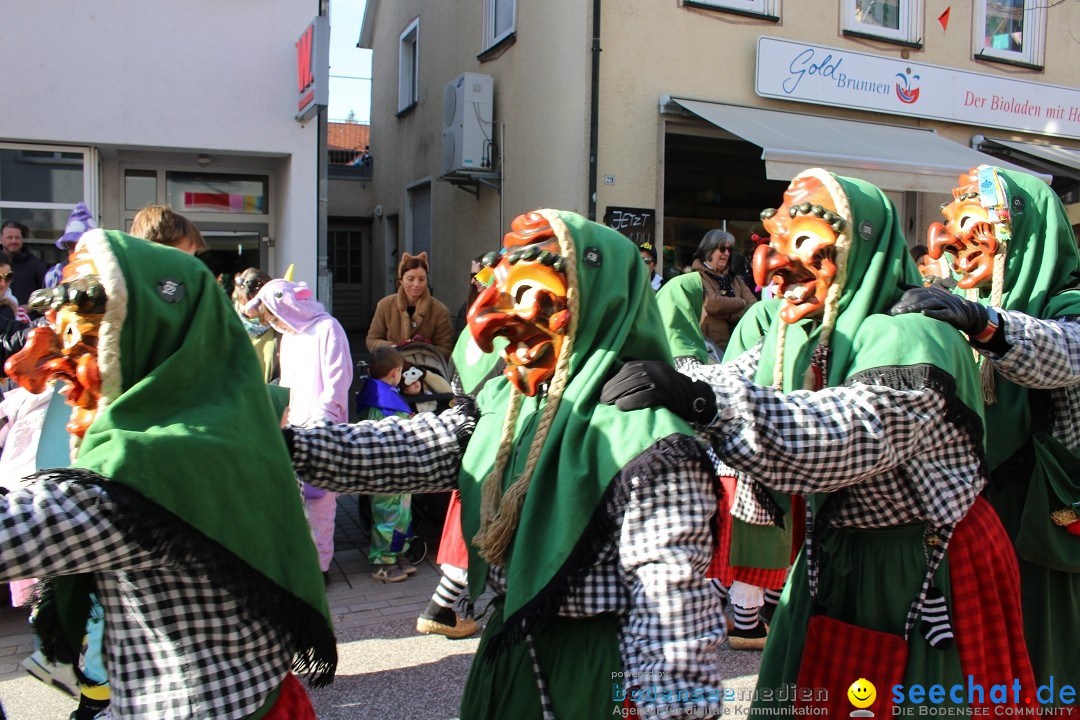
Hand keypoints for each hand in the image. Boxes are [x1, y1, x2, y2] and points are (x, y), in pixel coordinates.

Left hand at [600, 360, 716, 423]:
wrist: (698, 399)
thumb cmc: (674, 394)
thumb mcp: (658, 379)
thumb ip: (642, 379)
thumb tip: (619, 386)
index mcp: (653, 364)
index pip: (628, 367)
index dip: (613, 378)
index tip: (603, 389)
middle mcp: (656, 369)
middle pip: (629, 375)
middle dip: (612, 386)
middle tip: (602, 399)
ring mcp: (662, 380)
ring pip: (635, 384)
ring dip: (617, 393)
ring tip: (607, 403)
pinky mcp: (667, 394)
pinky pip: (645, 395)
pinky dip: (631, 401)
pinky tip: (620, 407)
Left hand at [889, 286, 987, 336]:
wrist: (965, 312)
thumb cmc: (943, 305)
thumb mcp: (930, 296)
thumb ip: (916, 290)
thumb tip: (901, 285)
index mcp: (930, 292)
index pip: (914, 293)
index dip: (902, 300)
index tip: (891, 308)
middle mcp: (937, 295)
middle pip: (919, 297)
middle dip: (906, 304)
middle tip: (895, 312)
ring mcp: (944, 304)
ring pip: (929, 303)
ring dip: (916, 307)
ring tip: (906, 312)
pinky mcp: (951, 313)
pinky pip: (942, 312)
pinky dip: (933, 313)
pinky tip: (924, 314)